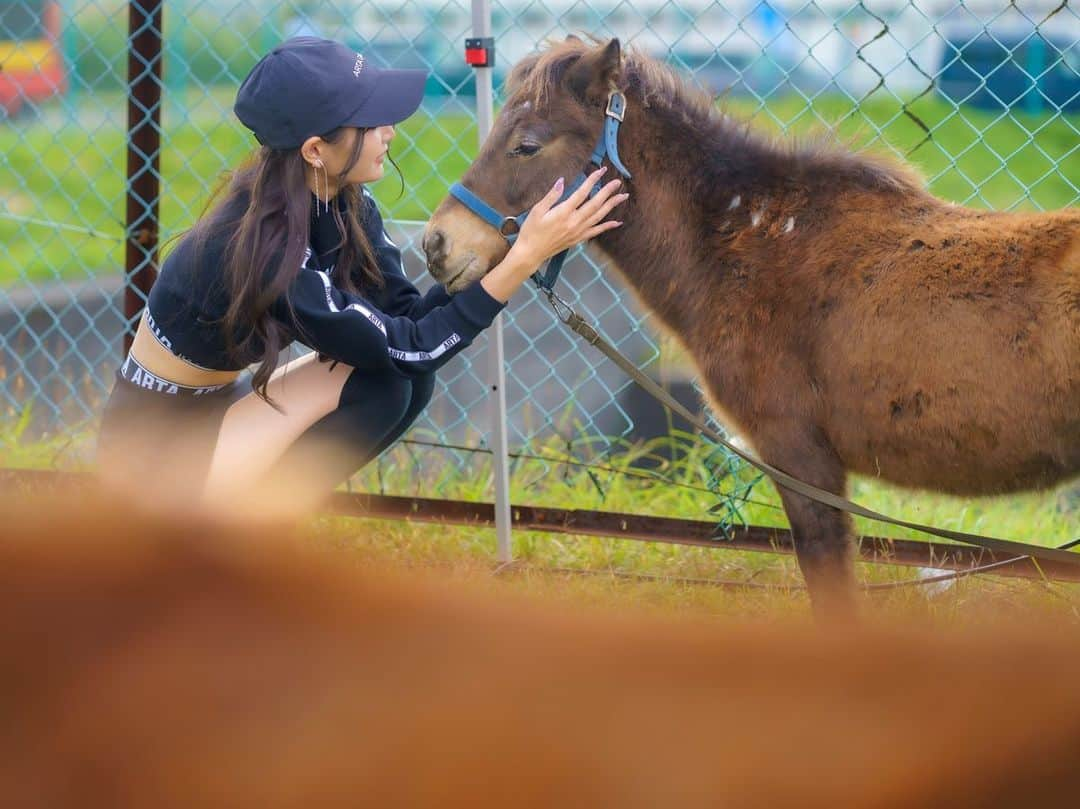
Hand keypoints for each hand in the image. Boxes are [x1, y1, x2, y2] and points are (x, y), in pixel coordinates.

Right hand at [508, 167, 628, 269]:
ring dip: (611, 206)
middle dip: (608, 192)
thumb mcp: (537, 210)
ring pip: (599, 216)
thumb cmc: (531, 230)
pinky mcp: (578, 239)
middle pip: (595, 204)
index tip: (601, 171)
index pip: (582, 193)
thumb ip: (551, 195)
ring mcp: (578, 232)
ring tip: (622, 196)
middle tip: (617, 182)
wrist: (531, 253)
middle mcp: (574, 222)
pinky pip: (596, 232)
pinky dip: (607, 226)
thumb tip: (562, 181)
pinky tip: (617, 222)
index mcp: (564, 212)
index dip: (592, 180)